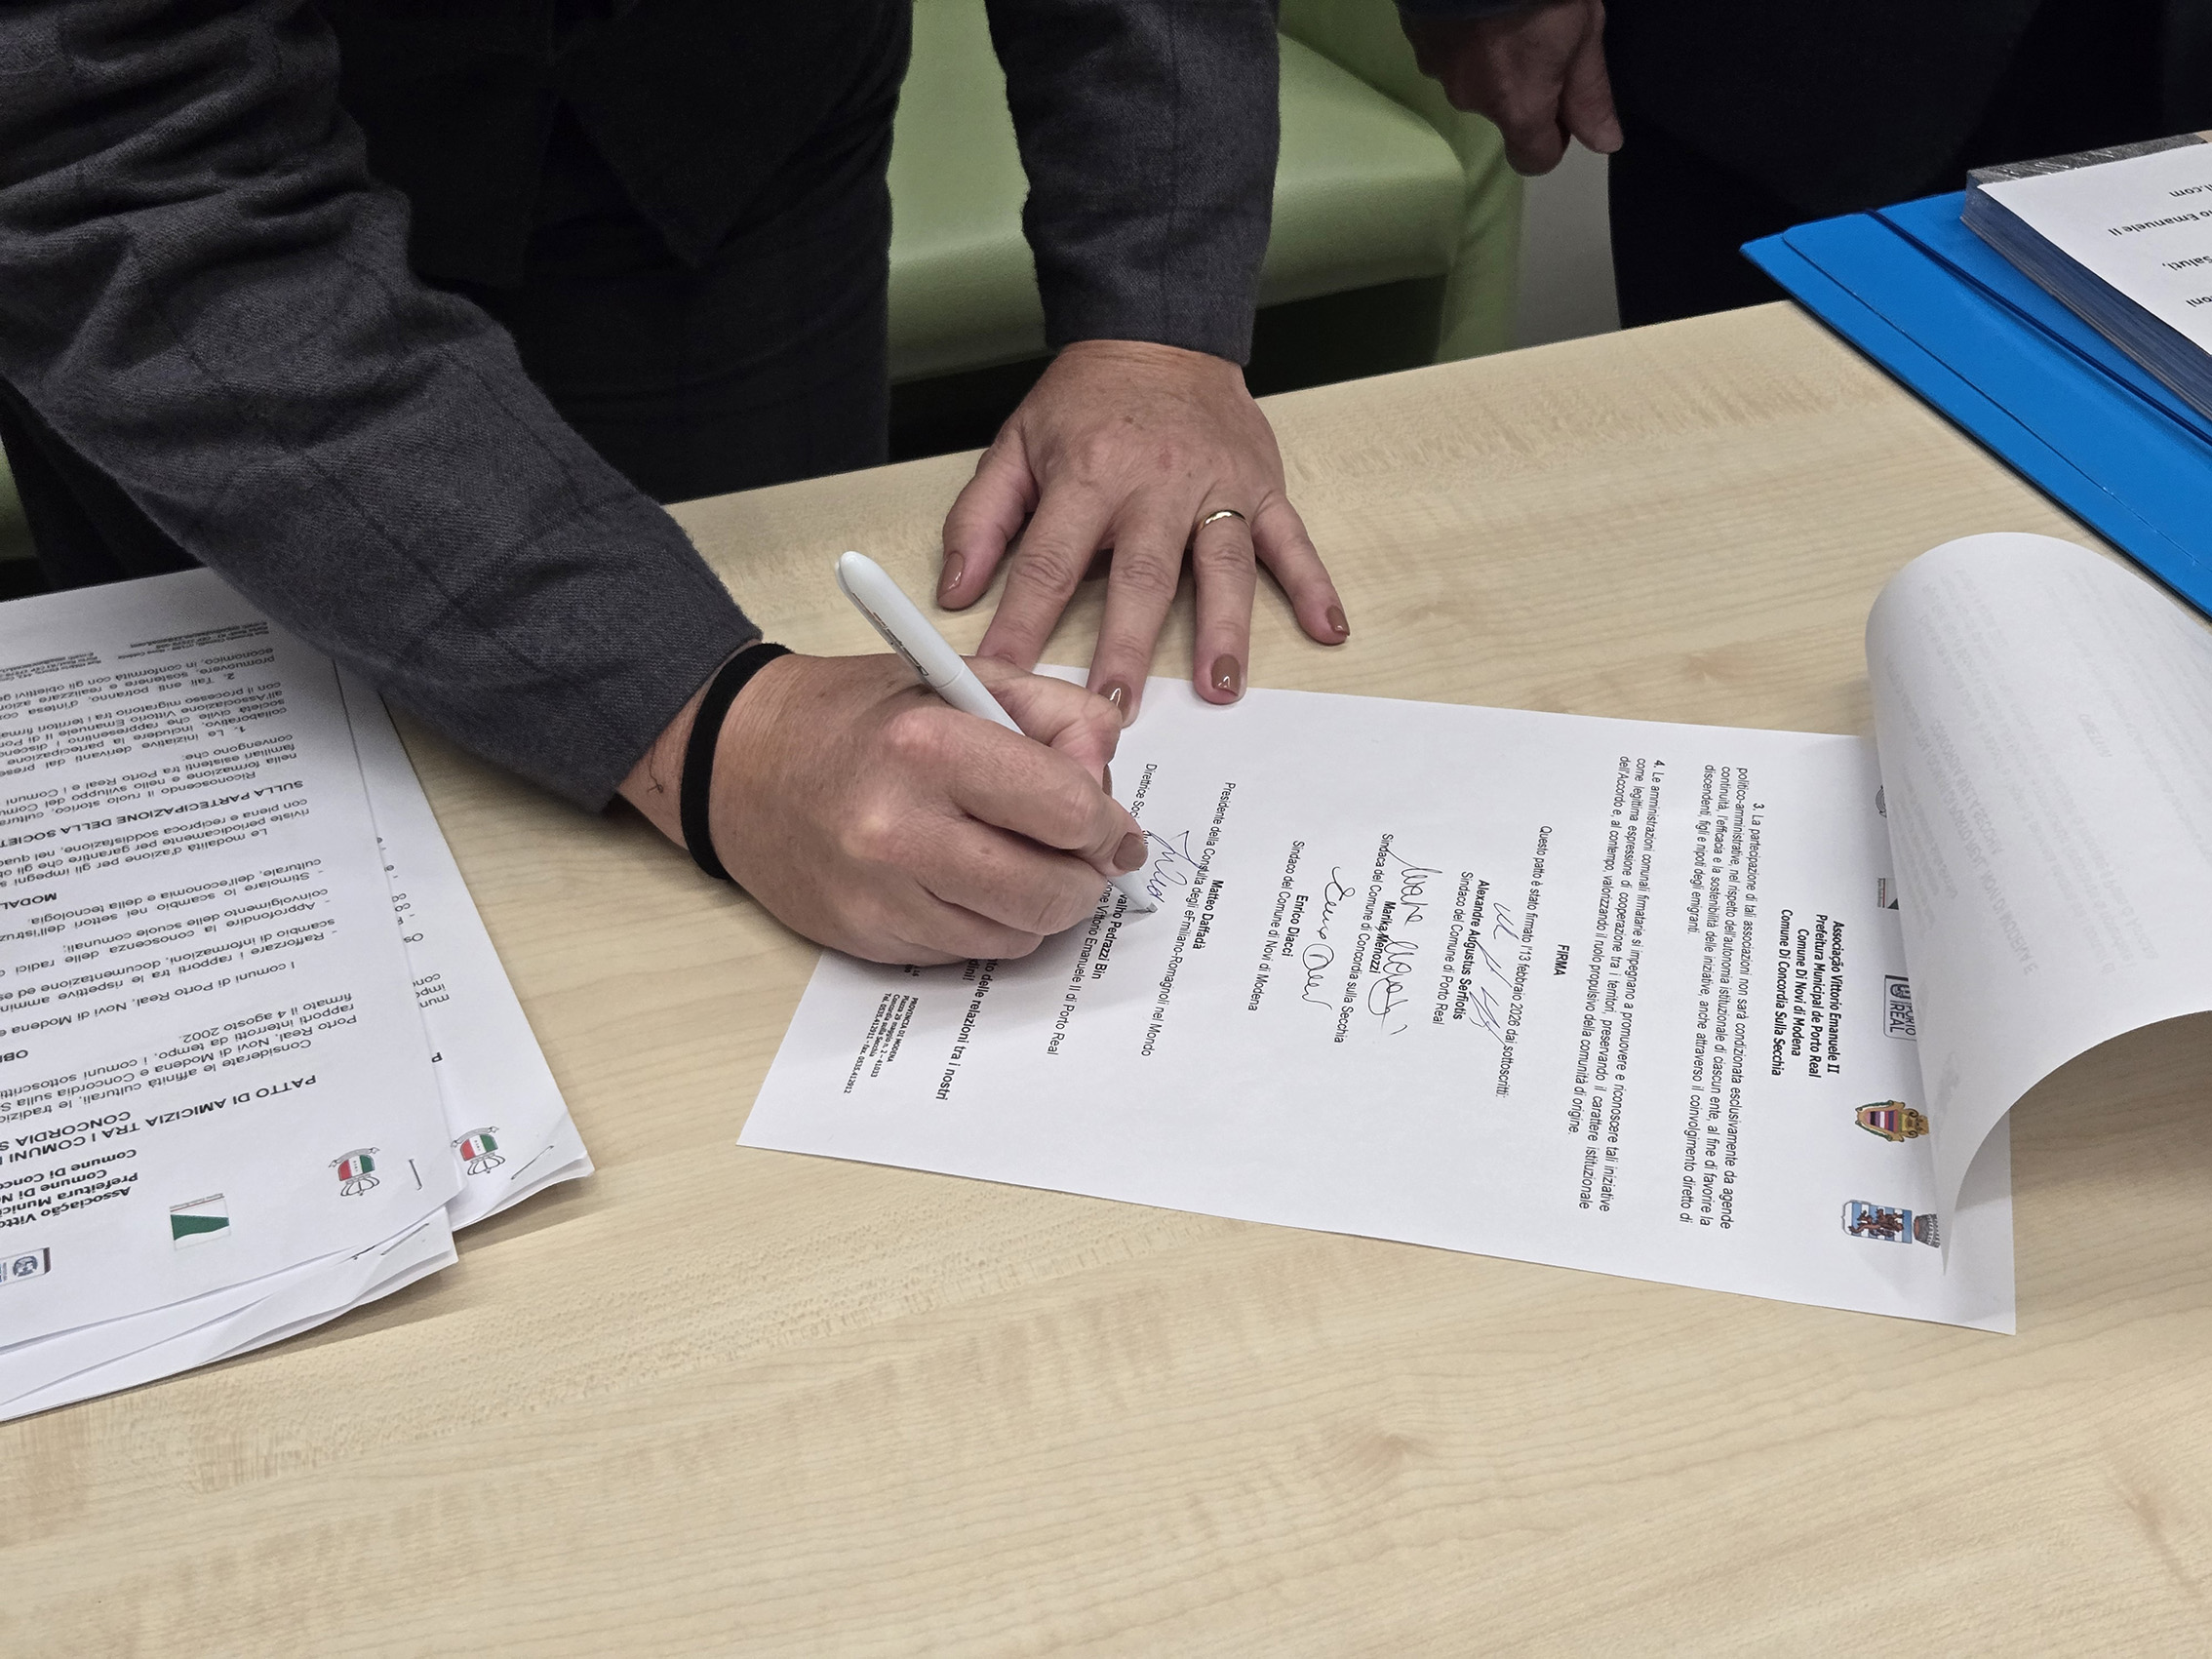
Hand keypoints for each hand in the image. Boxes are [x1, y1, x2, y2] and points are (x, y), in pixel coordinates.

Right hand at [618, 652, 1145, 963]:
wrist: (735, 763)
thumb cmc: (853, 716)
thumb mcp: (958, 677)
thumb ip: (1054, 714)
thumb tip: (1106, 775)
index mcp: (930, 748)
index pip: (1067, 810)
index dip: (1106, 823)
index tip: (1110, 825)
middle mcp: (901, 830)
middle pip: (1053, 891)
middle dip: (1085, 876)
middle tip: (1079, 854)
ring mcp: (881, 896)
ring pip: (1019, 933)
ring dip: (1040, 904)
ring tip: (1017, 858)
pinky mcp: (869, 940)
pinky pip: (971, 953)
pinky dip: (989, 923)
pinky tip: (964, 880)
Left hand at [937, 338, 1348, 723]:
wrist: (1158, 333)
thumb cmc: (1085, 402)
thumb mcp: (1015, 444)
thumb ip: (980, 518)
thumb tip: (955, 592)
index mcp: (1089, 473)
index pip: (1050, 561)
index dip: (1025, 623)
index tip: (1007, 678)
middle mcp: (1156, 484)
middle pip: (1142, 576)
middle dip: (1127, 647)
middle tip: (1115, 710)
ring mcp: (1216, 487)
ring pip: (1223, 566)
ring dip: (1223, 631)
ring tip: (1219, 689)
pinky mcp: (1261, 487)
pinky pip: (1291, 540)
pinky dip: (1315, 584)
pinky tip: (1330, 630)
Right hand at [1402, 0, 1620, 176]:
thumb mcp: (1583, 32)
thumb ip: (1590, 93)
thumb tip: (1605, 144)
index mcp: (1518, 108)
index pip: (1535, 159)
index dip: (1555, 139)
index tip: (1564, 103)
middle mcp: (1474, 103)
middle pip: (1505, 113)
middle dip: (1522, 86)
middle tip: (1539, 36)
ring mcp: (1439, 72)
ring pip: (1475, 80)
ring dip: (1491, 59)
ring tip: (1504, 15)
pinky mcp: (1419, 42)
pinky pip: (1448, 53)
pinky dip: (1464, 38)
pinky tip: (1475, 6)